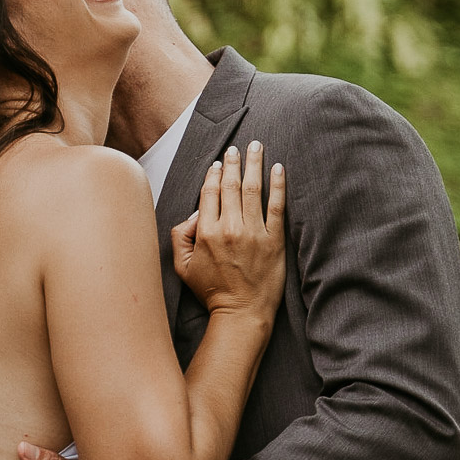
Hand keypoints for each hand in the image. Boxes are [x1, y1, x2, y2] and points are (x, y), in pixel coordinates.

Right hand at [172, 141, 285, 319]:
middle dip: (233, 162)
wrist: (242, 313)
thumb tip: (194, 214)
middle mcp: (230, 228)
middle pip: (231, 186)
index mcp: (207, 232)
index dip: (214, 174)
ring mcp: (254, 233)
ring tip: (256, 146)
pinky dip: (278, 184)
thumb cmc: (212, 291)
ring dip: (254, 164)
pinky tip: (278, 168)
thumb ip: (180, 236)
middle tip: (236, 148)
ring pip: (253, 189)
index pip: (210, 193)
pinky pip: (276, 206)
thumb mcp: (182, 266)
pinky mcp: (274, 240)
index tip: (218, 163)